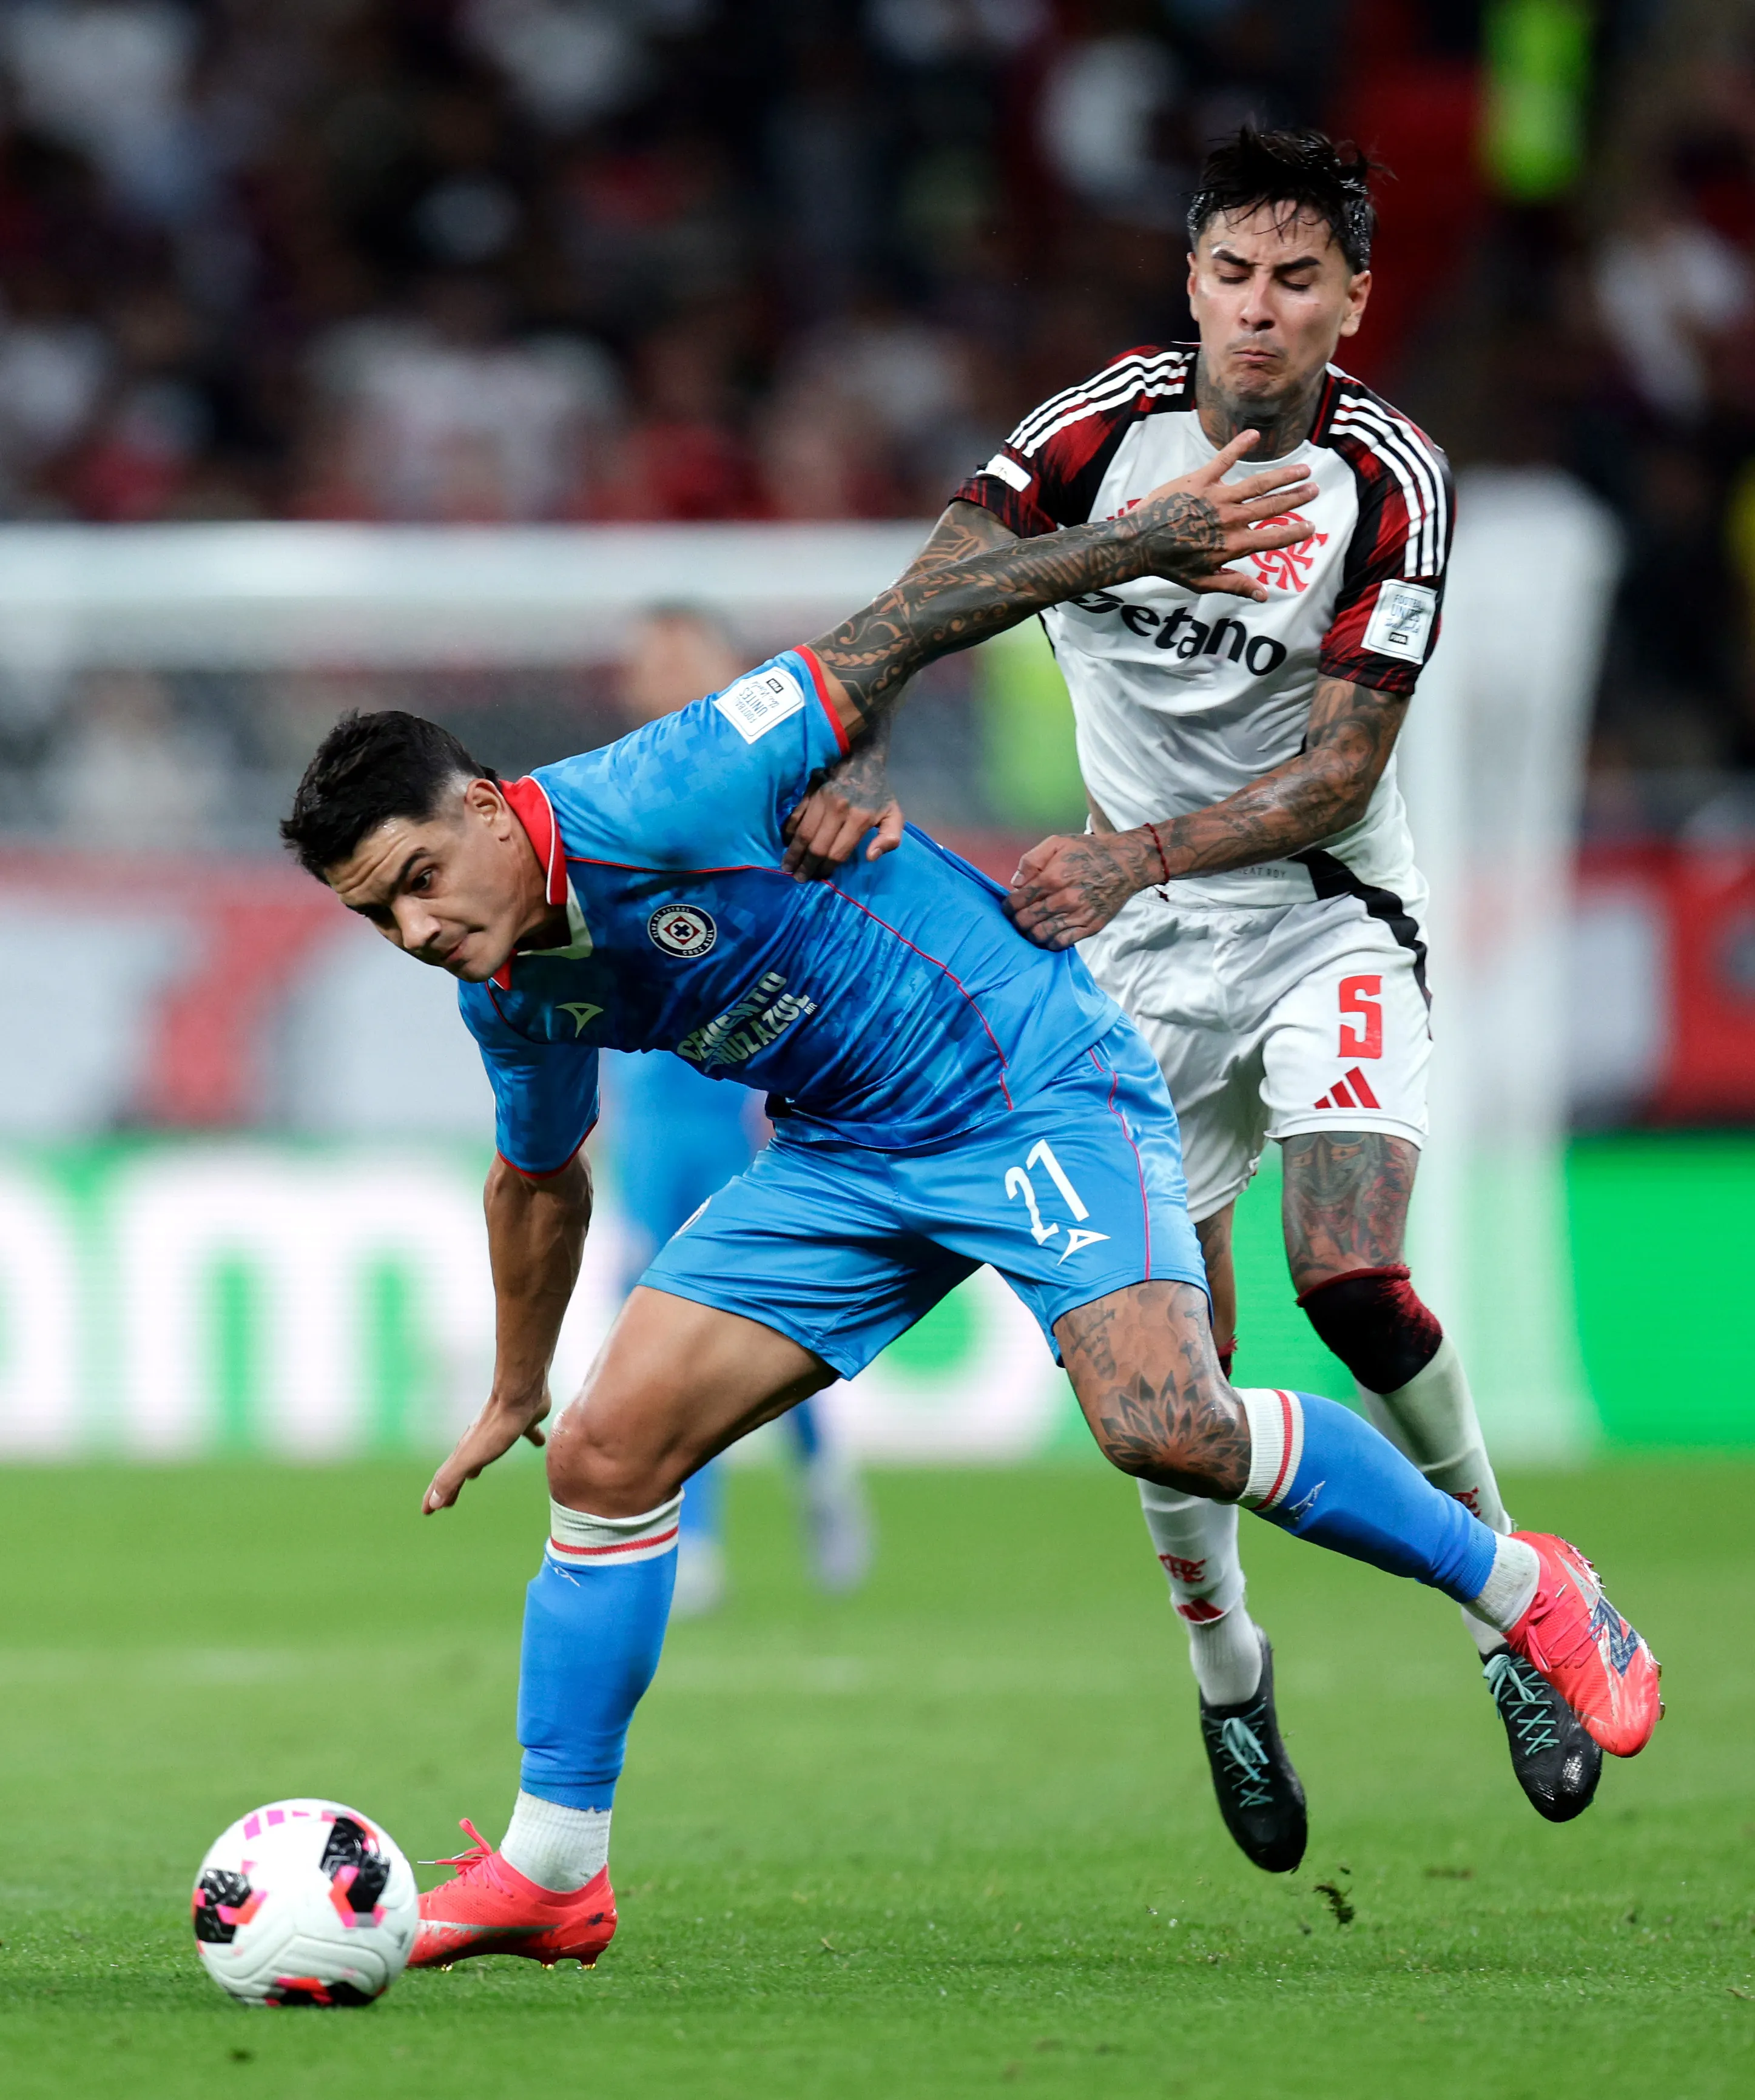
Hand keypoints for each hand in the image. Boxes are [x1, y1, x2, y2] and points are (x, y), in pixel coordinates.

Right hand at [422, 1387, 550, 1513]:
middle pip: (462, 1468)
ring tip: (475, 1475)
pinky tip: (538, 1442)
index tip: (427, 1511)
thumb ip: (452, 1478)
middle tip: (449, 1501)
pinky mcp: (523, 1423)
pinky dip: (528, 1440)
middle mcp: (479, 1442)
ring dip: (477, 1466)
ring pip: (486, 1453)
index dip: (435, 1496)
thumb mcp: (471, 1458)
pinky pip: (524, 1435)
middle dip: (455, 1485)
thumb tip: (432, 1504)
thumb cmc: (496, 1428)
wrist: (520, 1394)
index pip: (446, 1479)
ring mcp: (500, 1431)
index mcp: (466, 1452)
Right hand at [783, 748, 904, 878]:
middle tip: (799, 879)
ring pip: (803, 834)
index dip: (826, 869)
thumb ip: (889, 839)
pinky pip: (795, 817)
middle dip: (806, 867)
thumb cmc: (879, 793)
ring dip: (794, 853)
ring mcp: (821, 801)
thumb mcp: (894, 815)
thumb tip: (870, 857)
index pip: (837, 853)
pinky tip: (787, 843)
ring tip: (787, 866)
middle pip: (817, 847)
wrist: (863, 760)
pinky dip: (789, 832)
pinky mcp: (809, 793)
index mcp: (859, 819)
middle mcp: (838, 811)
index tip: (820, 877)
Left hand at [1006, 831, 1151, 948]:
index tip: (1009, 907)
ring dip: (1030, 934)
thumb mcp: (1057, 842)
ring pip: (1041, 935)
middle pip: (1026, 921)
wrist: (1125, 864)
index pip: (1017, 901)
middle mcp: (1063, 899)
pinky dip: (1050, 942)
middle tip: (1018, 919)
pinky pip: (1062, 943)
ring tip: (1031, 928)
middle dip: (1017, 921)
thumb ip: (1031, 860)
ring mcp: (1078, 915)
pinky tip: (1048, 935)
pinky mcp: (1090, 926)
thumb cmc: (1089, 852)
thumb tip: (1015, 883)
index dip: (1008, 907)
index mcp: (1052, 877)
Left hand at [1122, 431, 1317, 600]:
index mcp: (1233, 545)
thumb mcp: (1203, 583)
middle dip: (1295, 497)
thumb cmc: (1170, 566)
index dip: (1294, 533)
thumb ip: (1235, 585)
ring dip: (1282, 475)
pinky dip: (1239, 446)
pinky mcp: (1200, 480)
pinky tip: (1254, 435)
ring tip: (1303, 468)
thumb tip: (1264, 596)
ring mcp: (1216, 498)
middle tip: (1314, 488)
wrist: (1139, 544)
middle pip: (1271, 507)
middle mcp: (1230, 519)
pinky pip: (1223, 460)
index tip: (1311, 527)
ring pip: (1257, 484)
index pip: (1272, 538)